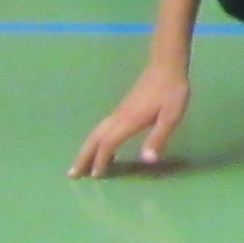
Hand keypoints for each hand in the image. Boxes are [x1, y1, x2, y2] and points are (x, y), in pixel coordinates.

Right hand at [69, 64, 192, 177]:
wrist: (166, 65)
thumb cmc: (171, 91)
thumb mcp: (171, 116)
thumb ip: (158, 137)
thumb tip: (147, 160)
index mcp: (128, 121)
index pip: (108, 143)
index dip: (101, 160)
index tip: (96, 176)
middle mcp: (118, 117)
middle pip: (95, 138)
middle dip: (83, 157)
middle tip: (72, 174)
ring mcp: (119, 111)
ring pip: (97, 132)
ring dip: (87, 149)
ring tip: (81, 166)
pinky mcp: (123, 108)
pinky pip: (104, 128)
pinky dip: (97, 140)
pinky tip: (104, 147)